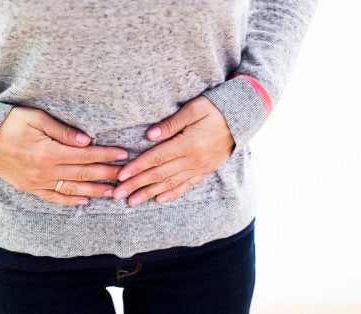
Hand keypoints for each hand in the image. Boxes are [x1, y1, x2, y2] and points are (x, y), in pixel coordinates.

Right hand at [0, 107, 128, 205]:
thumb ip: (62, 131)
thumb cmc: (8, 122)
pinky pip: (53, 197)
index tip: (123, 154)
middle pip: (83, 173)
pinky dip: (69, 200)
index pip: (85, 155)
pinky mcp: (28, 187)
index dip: (106, 155)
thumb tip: (86, 141)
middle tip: (126, 175)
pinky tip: (83, 201)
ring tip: (112, 192)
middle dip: (106, 174)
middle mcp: (44, 171)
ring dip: (93, 191)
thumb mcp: (36, 118)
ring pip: (71, 188)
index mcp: (48, 152)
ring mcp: (36, 182)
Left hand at [112, 95, 234, 206]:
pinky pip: (186, 185)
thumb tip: (150, 136)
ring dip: (149, 193)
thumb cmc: (216, 109)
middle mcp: (193, 160)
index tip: (121, 176)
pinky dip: (172, 193)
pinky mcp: (205, 170)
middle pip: (159, 175)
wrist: (242, 119)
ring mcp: (200, 167)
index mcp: (188, 144)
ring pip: (170, 184)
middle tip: (118, 194)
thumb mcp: (194, 109)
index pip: (157, 158)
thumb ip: (172, 123)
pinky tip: (159, 200)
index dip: (137, 167)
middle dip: (137, 185)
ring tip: (132, 202)